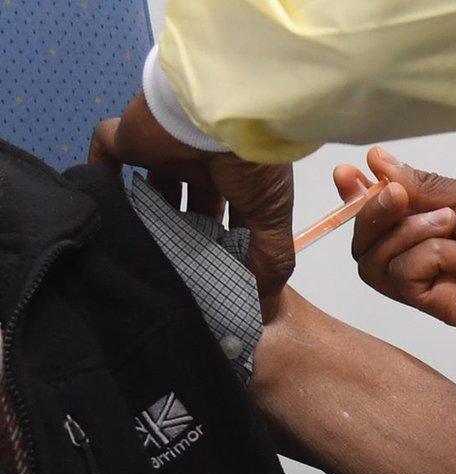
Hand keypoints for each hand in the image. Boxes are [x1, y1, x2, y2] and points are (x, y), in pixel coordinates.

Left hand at [89, 92, 296, 319]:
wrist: (217, 111)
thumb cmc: (251, 163)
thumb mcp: (274, 214)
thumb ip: (271, 255)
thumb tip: (262, 300)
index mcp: (237, 177)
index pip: (225, 212)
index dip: (220, 241)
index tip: (212, 275)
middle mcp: (201, 163)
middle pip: (186, 203)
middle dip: (182, 233)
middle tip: (174, 270)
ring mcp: (164, 148)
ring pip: (149, 186)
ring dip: (146, 213)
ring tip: (141, 251)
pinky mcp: (131, 136)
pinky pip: (105, 153)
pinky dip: (100, 177)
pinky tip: (101, 209)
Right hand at [347, 147, 455, 343]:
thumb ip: (425, 186)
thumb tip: (376, 161)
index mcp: (434, 221)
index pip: (378, 213)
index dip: (355, 194)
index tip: (348, 172)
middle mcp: (427, 253)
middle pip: (365, 242)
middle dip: (372, 212)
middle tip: (399, 195)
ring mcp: (434, 282)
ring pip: (375, 264)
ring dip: (406, 234)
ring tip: (451, 223)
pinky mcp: (444, 307)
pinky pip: (405, 281)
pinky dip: (428, 257)